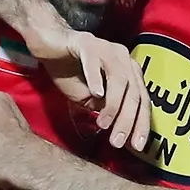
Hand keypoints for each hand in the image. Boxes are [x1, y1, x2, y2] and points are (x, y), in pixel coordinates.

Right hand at [19, 17, 151, 152]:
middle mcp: (123, 58)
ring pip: (119, 79)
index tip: (136, 147)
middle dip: (127, 120)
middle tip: (118, 142)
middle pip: (133, 92)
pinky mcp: (86, 42)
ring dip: (113, 105)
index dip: (141, 124)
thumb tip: (118, 128)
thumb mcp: (89, 98)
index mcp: (129, 71)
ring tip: (103, 124)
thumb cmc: (70, 71)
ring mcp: (106, 48)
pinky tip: (96, 94)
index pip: (141, 100)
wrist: (47, 44)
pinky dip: (96, 78)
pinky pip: (94, 61)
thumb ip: (105, 109)